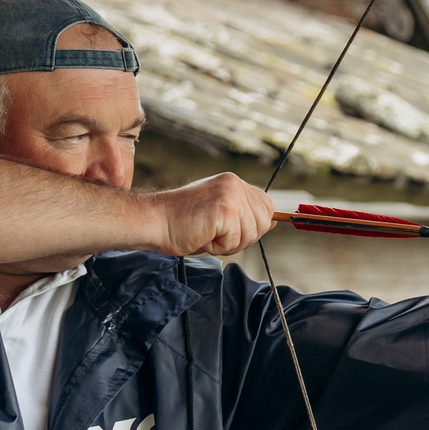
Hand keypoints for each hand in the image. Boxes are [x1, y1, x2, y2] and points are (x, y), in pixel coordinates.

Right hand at [151, 174, 276, 258]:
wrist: (154, 221)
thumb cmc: (181, 224)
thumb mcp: (219, 216)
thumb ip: (244, 216)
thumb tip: (274, 221)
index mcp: (233, 182)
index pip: (266, 206)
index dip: (254, 225)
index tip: (230, 230)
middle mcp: (235, 184)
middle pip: (264, 222)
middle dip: (242, 238)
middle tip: (215, 234)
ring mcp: (231, 195)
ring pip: (251, 234)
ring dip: (229, 244)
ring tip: (206, 234)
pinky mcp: (225, 209)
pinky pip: (235, 241)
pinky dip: (218, 247)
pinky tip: (202, 236)